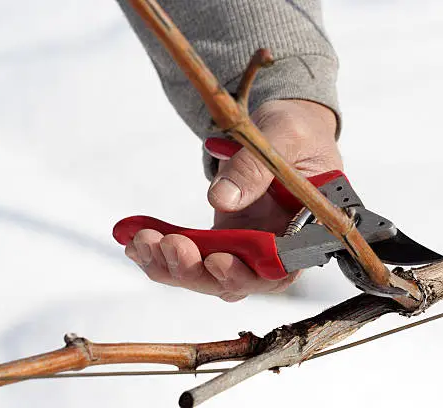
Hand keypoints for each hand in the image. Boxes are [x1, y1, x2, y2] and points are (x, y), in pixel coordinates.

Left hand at [125, 99, 341, 300]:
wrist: (283, 128)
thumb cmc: (298, 131)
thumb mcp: (285, 136)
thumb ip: (257, 167)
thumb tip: (221, 199)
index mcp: (305, 231)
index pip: (280, 271)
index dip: (247, 275)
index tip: (215, 260)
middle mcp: (276, 248)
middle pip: (238, 281)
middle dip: (198, 271)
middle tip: (168, 245)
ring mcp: (247, 246)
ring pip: (209, 276)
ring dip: (173, 266)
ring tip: (142, 241)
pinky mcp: (224, 238)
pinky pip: (193, 255)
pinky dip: (163, 252)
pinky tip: (137, 238)